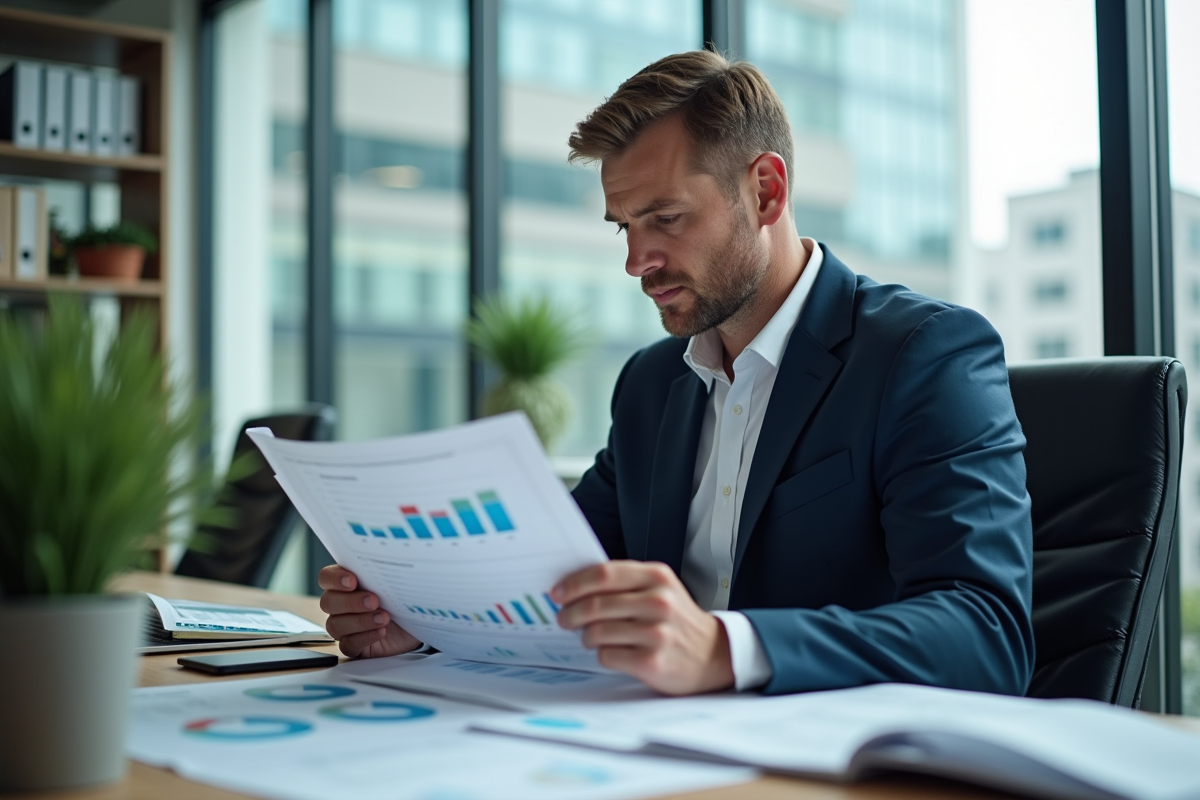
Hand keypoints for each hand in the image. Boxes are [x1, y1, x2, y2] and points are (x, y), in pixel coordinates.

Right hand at [317, 565, 421, 658]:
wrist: (417, 621)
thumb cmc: (402, 596)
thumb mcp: (395, 580)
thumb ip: (382, 571)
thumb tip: (387, 559)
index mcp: (345, 582)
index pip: (326, 577)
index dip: (334, 579)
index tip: (353, 581)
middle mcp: (340, 604)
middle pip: (328, 602)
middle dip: (350, 602)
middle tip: (374, 600)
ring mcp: (345, 626)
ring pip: (335, 625)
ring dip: (360, 621)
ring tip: (384, 618)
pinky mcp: (354, 645)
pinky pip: (347, 645)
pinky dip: (364, 638)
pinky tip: (381, 631)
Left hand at [551, 560, 733, 694]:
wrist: (714, 654)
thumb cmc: (677, 620)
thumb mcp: (661, 589)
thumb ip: (625, 583)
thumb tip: (575, 587)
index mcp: (657, 577)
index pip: (604, 574)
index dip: (574, 583)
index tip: (558, 592)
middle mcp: (658, 602)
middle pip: (595, 604)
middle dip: (571, 613)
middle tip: (564, 618)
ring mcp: (656, 633)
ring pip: (597, 632)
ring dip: (587, 636)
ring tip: (591, 637)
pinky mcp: (652, 662)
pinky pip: (608, 656)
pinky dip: (603, 655)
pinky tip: (613, 652)